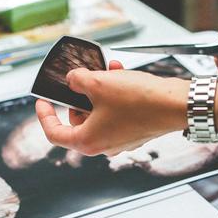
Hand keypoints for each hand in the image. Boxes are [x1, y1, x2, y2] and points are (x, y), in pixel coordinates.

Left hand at [36, 61, 187, 156]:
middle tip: (82, 79)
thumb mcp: (98, 83)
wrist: (175, 105)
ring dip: (99, 91)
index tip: (43, 102)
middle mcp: (103, 146)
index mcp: (88, 142)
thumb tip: (73, 80)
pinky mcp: (134, 132)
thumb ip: (77, 80)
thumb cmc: (140, 101)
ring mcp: (120, 140)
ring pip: (98, 114)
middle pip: (78, 121)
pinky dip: (114, 96)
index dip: (44, 116)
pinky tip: (120, 76)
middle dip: (78, 97)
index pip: (54, 133)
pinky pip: (116, 113)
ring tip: (106, 71)